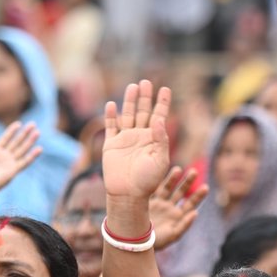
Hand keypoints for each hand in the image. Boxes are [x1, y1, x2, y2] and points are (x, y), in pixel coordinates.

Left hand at [0, 121, 41, 199]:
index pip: (5, 138)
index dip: (12, 131)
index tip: (19, 123)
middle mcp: (4, 156)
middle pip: (16, 142)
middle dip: (25, 133)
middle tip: (33, 124)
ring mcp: (9, 163)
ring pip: (22, 150)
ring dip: (30, 141)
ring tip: (37, 132)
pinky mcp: (13, 171)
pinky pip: (25, 162)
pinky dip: (32, 156)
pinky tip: (39, 149)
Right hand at [102, 81, 172, 199]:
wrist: (128, 194)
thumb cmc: (147, 181)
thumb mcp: (160, 161)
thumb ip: (160, 140)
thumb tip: (158, 119)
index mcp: (153, 139)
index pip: (159, 116)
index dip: (162, 103)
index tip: (165, 89)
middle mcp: (140, 136)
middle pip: (143, 112)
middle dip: (145, 97)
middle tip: (146, 82)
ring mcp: (125, 139)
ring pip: (128, 115)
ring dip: (130, 101)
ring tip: (133, 86)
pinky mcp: (111, 145)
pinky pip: (111, 127)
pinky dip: (111, 116)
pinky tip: (112, 104)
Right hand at [150, 167, 207, 250]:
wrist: (135, 243)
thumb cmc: (157, 242)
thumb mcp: (173, 235)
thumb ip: (184, 224)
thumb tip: (196, 212)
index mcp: (177, 217)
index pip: (190, 204)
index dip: (198, 196)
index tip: (205, 187)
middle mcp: (169, 208)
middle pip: (181, 192)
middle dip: (188, 182)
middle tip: (194, 171)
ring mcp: (158, 204)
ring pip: (167, 188)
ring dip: (173, 179)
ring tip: (178, 170)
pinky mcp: (146, 201)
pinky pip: (154, 189)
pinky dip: (158, 181)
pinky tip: (161, 172)